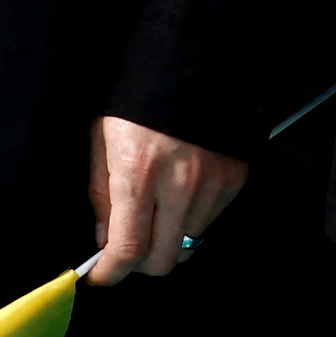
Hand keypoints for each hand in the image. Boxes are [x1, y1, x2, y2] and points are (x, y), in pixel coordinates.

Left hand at [84, 115, 250, 282]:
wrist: (191, 62)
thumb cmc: (139, 100)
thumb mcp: (103, 141)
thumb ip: (101, 194)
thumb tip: (105, 238)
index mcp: (139, 174)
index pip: (128, 249)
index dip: (111, 272)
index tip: (103, 275)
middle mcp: (180, 184)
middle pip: (163, 260)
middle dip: (141, 262)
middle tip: (130, 244)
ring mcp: (212, 183)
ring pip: (189, 244)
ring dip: (170, 238)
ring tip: (159, 210)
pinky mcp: (234, 178)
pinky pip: (210, 221)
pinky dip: (192, 218)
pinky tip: (182, 191)